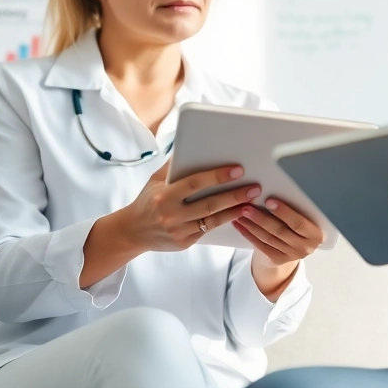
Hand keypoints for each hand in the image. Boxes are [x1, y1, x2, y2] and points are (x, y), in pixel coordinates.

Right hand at [116, 160, 259, 254]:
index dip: (217, 176)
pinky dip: (225, 221)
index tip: (238, 170)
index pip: (195, 183)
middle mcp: (172, 215)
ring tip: (252, 200)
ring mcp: (179, 231)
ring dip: (235, 210)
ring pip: (213, 220)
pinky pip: (209, 231)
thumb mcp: (155, 180)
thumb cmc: (148, 200)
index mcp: (164, 195)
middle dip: (234, 195)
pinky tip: (238, 213)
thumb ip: (174, 165)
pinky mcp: (185, 243)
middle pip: (209, 204)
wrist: (133, 231)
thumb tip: (192, 144)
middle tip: (255, 187)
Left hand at [235, 198, 322, 300]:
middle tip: (247, 207)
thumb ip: (296, 208)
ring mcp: (291, 255)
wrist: (293, 246)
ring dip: (251, 225)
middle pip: (280, 231)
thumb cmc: (297, 223)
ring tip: (240, 213)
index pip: (299, 223)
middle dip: (261, 218)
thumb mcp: (303, 217)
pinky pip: (260, 245)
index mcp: (316, 234)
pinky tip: (239, 224)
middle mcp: (306, 247)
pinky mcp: (277, 260)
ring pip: (268, 238)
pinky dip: (248, 234)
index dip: (284, 212)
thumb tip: (274, 188)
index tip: (269, 200)